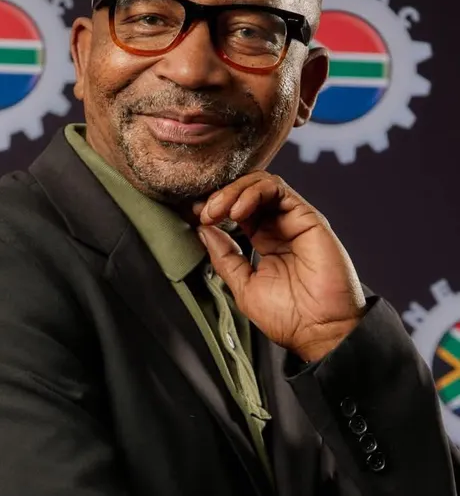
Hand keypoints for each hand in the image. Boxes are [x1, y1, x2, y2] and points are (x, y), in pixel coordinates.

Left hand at [196, 171, 365, 361]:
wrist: (322, 333)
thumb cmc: (290, 318)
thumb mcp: (243, 285)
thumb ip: (225, 257)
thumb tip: (204, 231)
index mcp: (264, 241)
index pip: (236, 209)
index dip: (214, 208)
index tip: (195, 216)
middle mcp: (279, 226)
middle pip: (245, 192)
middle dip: (219, 197)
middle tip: (203, 212)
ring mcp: (293, 220)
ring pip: (259, 184)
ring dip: (232, 192)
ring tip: (216, 210)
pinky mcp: (307, 217)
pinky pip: (276, 189)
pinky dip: (252, 192)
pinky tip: (237, 210)